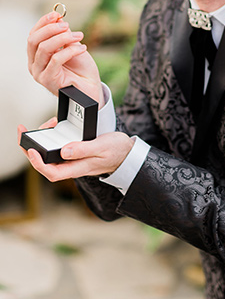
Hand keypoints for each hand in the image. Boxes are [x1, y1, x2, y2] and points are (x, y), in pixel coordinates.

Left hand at [18, 123, 134, 180]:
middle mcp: (72, 166)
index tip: (31, 150)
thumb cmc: (117, 150)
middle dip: (30, 150)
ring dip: (41, 142)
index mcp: (78, 168)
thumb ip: (83, 149)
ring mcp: (73, 161)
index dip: (38, 163)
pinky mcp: (74, 154)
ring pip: (50, 156)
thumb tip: (64, 151)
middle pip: (45, 164)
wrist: (127, 153)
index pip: (52, 172)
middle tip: (22, 133)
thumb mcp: (102, 146)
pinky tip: (53, 126)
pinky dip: (52, 138)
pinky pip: (57, 149)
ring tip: (41, 126)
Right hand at [26, 11, 102, 105]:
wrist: (91, 88)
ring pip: (44, 48)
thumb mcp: (73, 47)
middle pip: (33, 40)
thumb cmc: (81, 70)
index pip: (33, 35)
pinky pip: (56, 60)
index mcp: (37, 55)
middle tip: (68, 25)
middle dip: (51, 29)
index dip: (43, 23)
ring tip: (79, 36)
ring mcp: (40, 73)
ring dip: (63, 38)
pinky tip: (83, 48)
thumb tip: (59, 19)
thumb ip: (64, 35)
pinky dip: (70, 50)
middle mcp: (34, 64)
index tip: (57, 14)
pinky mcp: (48, 80)